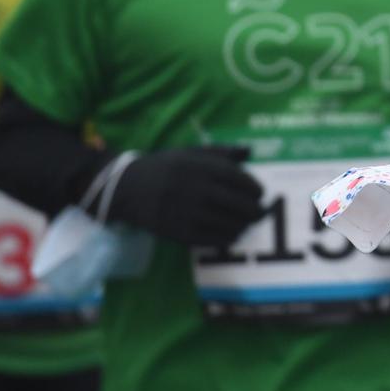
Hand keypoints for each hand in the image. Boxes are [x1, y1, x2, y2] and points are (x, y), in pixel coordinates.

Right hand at [106, 146, 266, 247]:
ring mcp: (188, 213)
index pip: (239, 180)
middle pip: (239, 204)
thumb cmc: (166, 168)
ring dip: (244, 225)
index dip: (255, 189)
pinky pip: (213, 239)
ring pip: (229, 224)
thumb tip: (251, 151)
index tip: (260, 194)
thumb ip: (222, 152)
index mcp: (201, 167)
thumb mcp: (191, 152)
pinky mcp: (179, 233)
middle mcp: (196, 189)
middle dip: (256, 210)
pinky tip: (233, 234)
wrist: (128, 188)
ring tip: (248, 223)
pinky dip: (228, 237)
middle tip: (261, 212)